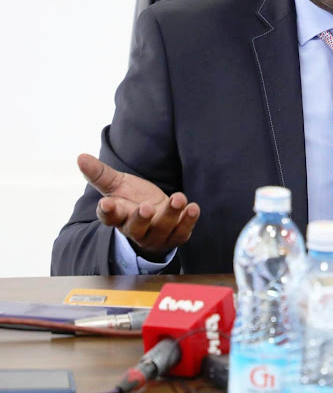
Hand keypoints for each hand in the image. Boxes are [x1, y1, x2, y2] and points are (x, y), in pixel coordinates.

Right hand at [77, 153, 199, 261]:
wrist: (155, 216)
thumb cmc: (132, 199)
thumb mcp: (116, 184)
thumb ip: (100, 173)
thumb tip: (80, 156)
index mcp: (118, 216)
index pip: (109, 216)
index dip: (108, 211)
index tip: (106, 203)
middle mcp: (136, 229)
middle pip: (136, 228)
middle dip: (141, 219)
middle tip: (146, 207)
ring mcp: (156, 235)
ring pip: (162, 228)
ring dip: (170, 214)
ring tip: (178, 197)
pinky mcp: (175, 236)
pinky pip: (182, 232)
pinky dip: (188, 220)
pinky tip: (193, 207)